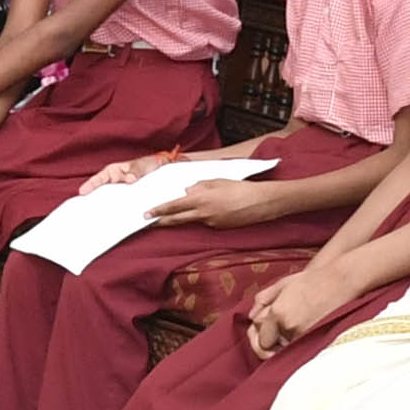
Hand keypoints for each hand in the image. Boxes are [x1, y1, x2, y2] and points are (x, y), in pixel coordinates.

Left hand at [146, 173, 261, 227]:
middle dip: (162, 221)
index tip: (147, 214)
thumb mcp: (217, 181)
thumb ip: (199, 186)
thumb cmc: (240, 188)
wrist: (261, 202)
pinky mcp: (220, 228)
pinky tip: (220, 208)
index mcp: (201, 199)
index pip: (174, 206)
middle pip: (177, 219)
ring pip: (194, 219)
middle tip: (148, 222)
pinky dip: (207, 215)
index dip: (160, 211)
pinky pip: (208, 221)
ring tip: (196, 206)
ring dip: (190, 214)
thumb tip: (186, 191)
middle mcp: (204, 214)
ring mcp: (212, 223)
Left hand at [246, 266, 349, 353]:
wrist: (341, 281)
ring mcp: (302, 335)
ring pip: (281, 349)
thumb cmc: (313, 280)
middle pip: (266, 343)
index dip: (260, 329)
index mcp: (278, 312)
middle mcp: (288, 326)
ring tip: (292, 329)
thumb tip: (251, 316)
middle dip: (267, 340)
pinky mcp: (315, 340)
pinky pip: (297, 349)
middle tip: (273, 336)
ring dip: (282, 343)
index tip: (266, 324)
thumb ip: (264, 299)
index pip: (258, 330)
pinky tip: (300, 332)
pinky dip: (295, 344)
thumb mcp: (283, 284)